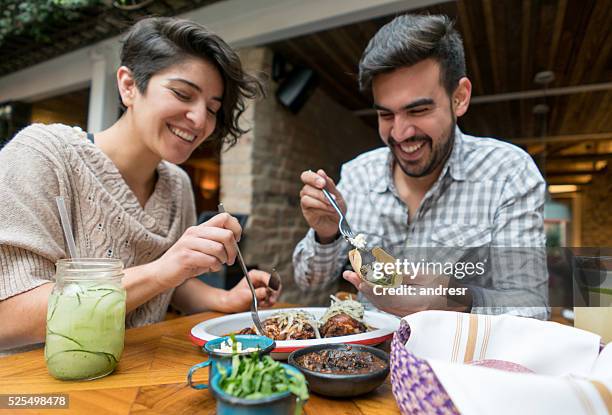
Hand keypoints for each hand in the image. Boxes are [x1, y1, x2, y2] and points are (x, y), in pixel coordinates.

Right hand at [152, 213, 241, 289]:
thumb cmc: (187, 261)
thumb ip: (216, 241)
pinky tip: (211, 269)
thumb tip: (236, 239)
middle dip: (234, 250)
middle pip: (227, 234)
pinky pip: (210, 260)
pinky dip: (215, 267)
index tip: (236, 241)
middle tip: (230, 260)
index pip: (225, 217)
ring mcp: (189, 243)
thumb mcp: (202, 247)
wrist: (162, 272)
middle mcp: (194, 232)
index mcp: (200, 228)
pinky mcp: (185, 257)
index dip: (236, 229)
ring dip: (223, 260)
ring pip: (219, 248)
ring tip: (218, 264)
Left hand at [222, 270, 281, 311]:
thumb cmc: (234, 298)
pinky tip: (261, 304)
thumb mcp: (245, 296)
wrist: (231, 304)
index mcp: (255, 275)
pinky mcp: (264, 293)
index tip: (273, 292)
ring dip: (271, 299)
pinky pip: (272, 297)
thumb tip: (267, 291)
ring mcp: (263, 286)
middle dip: (274, 294)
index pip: (269, 277)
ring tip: (262, 304)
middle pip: (275, 284)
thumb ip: (257, 293)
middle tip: (270, 301)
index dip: (272, 285)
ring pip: (275, 291)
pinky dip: (269, 302)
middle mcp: (260, 279)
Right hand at [299, 169, 345, 242]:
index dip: (312, 178)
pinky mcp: (306, 212)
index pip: (306, 176)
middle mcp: (307, 192)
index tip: (323, 183)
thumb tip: (320, 171)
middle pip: (306, 187)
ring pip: (306, 197)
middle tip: (332, 197)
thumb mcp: (337, 194)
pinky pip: (309, 207)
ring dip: (321, 201)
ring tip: (333, 205)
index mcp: (314, 185)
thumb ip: (329, 184)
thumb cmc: (336, 207)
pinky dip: (321, 207)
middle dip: (320, 192)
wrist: (338, 224)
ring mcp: (306, 202)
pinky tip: (330, 210)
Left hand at [342, 271, 470, 315]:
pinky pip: (386, 306)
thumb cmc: (448, 288)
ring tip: (355, 278)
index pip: (381, 292)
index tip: (355, 271)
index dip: (365, 281)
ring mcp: (406, 316)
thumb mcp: (428, 276)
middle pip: (377, 299)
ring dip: (367, 290)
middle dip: (362, 285)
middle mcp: (406, 312)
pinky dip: (376, 296)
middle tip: (349, 273)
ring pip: (380, 303)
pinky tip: (371, 288)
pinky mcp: (406, 316)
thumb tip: (382, 270)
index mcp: (412, 301)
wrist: (463, 307)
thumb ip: (404, 274)